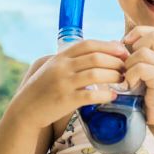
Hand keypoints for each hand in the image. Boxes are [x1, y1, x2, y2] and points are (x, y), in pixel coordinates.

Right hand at [13, 40, 129, 129]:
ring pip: (95, 74)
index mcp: (60, 57)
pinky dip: (106, 95)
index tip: (123, 51)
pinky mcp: (65, 100)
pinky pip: (91, 96)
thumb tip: (104, 50)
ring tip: (123, 80)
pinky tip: (114, 96)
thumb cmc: (45, 87)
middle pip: (96, 58)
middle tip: (127, 67)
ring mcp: (63, 84)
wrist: (26, 109)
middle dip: (116, 62)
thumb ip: (74, 59)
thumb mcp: (56, 67)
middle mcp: (62, 67)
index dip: (109, 46)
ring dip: (114, 76)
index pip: (88, 44)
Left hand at [122, 26, 153, 127]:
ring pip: (143, 53)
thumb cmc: (146, 98)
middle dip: (133, 49)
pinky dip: (131, 75)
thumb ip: (132, 59)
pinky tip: (129, 85)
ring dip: (129, 65)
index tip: (125, 43)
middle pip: (151, 37)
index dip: (138, 33)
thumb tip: (112, 44)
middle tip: (126, 65)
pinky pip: (142, 67)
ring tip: (127, 78)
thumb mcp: (139, 74)